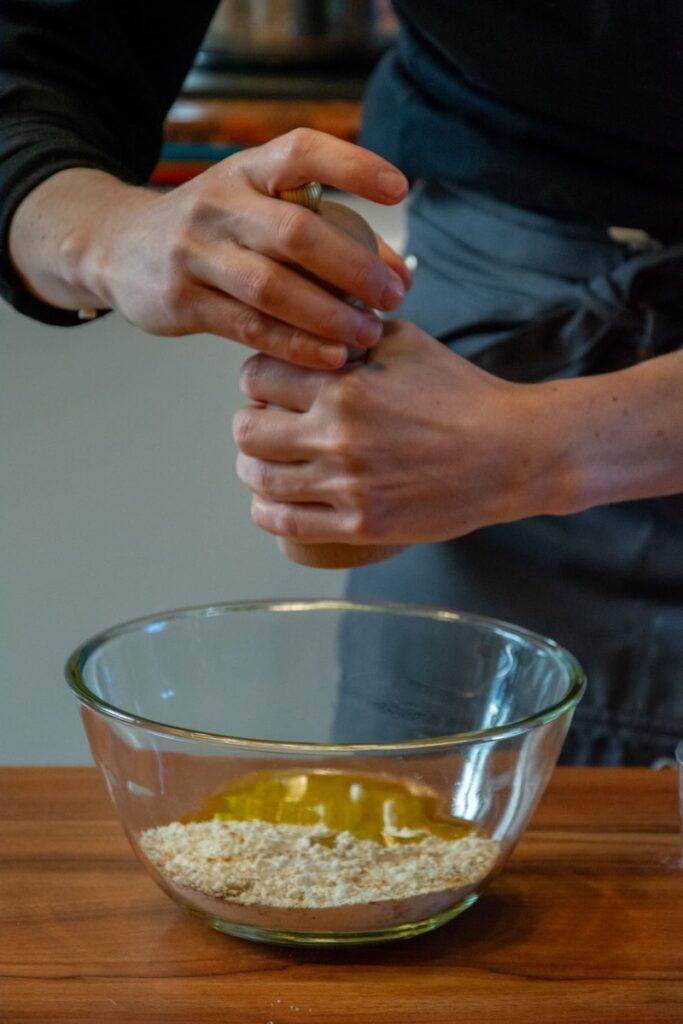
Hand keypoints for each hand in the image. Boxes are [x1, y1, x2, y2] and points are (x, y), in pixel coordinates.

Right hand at [9, 129, 409, 367]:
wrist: (118, 248)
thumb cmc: (212, 230)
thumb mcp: (253, 207)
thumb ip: (320, 231)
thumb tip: (396, 271)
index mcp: (246, 170)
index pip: (301, 151)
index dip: (352, 166)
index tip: (399, 190)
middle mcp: (218, 203)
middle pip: (296, 233)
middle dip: (354, 267)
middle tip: (393, 294)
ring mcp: (195, 252)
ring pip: (273, 287)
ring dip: (329, 315)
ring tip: (368, 333)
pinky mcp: (183, 301)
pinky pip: (249, 327)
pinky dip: (296, 345)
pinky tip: (331, 357)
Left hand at [233, 320, 550, 545]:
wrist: (510, 453)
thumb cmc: (461, 395)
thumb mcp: (406, 342)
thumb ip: (353, 330)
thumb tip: (314, 316)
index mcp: (344, 385)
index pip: (258, 376)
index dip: (256, 378)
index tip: (266, 385)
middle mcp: (337, 435)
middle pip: (247, 430)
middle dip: (250, 423)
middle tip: (264, 425)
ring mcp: (347, 485)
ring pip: (260, 478)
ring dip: (252, 468)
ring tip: (263, 463)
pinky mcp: (360, 524)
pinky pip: (286, 522)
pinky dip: (266, 511)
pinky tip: (268, 503)